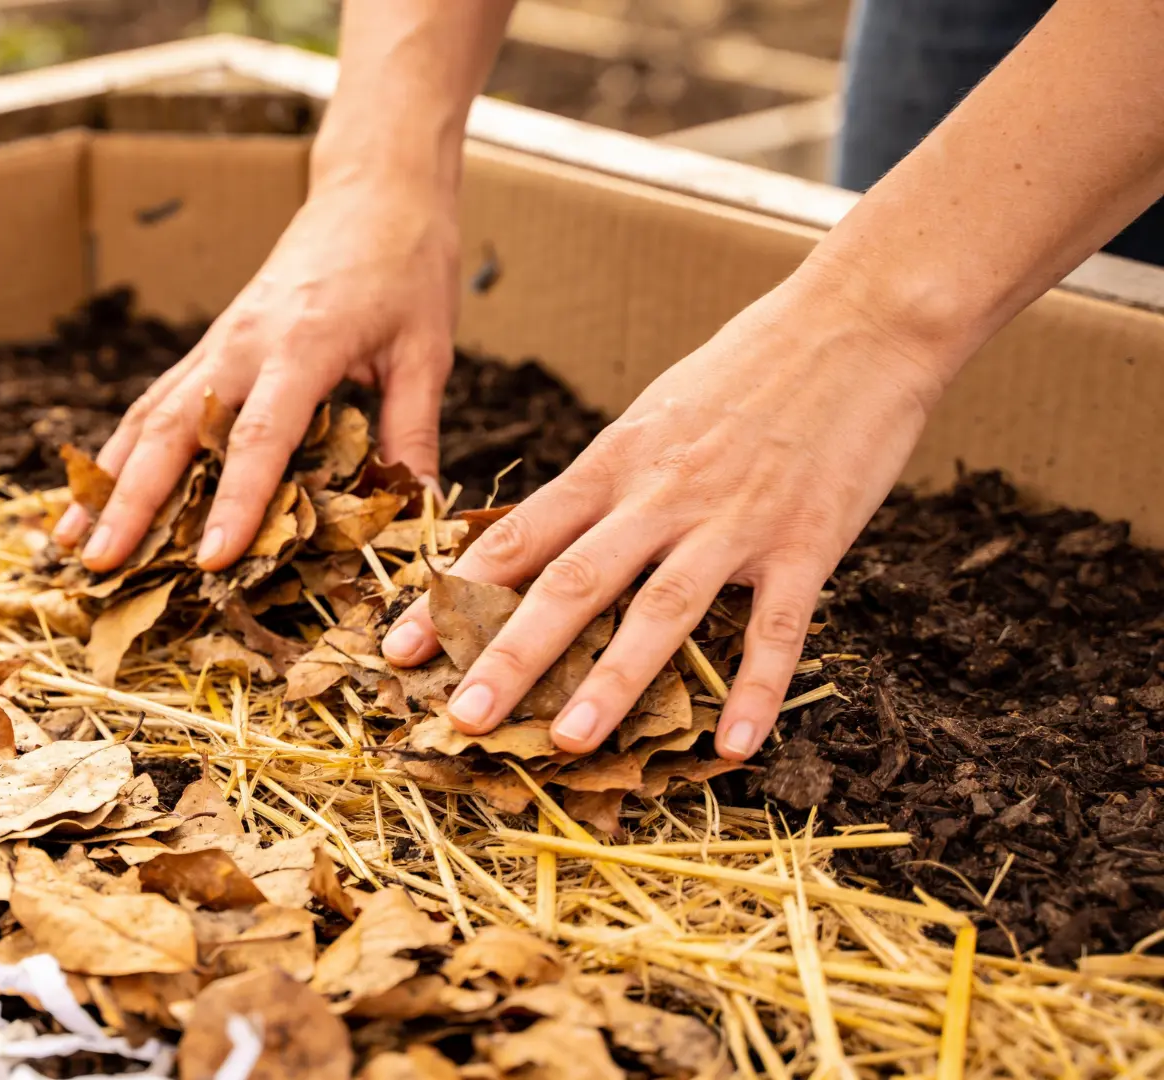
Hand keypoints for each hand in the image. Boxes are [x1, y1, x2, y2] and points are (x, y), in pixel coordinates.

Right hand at [54, 176, 458, 572]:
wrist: (374, 190)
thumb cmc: (407, 265)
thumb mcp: (427, 351)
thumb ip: (413, 431)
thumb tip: (418, 507)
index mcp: (303, 345)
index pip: (259, 437)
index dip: (233, 502)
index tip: (209, 561)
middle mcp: (243, 344)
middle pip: (171, 429)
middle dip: (131, 502)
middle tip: (98, 564)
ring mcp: (218, 342)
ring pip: (146, 416)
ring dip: (105, 480)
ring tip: (66, 540)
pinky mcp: (211, 344)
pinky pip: (155, 401)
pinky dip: (119, 449)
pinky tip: (94, 491)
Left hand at [379, 272, 955, 759]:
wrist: (859, 318)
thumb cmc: (750, 366)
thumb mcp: (654, 415)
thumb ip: (607, 481)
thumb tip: (549, 537)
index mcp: (614, 462)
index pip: (518, 538)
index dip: (454, 597)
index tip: (400, 648)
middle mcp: (661, 494)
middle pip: (571, 581)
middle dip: (509, 655)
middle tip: (462, 717)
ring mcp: (734, 520)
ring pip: (662, 609)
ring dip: (613, 680)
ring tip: (568, 742)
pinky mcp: (808, 540)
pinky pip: (777, 627)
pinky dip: (756, 689)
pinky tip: (732, 747)